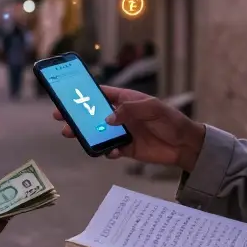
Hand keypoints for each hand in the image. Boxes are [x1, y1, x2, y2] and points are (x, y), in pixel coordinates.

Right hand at [52, 86, 204, 170]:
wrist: (185, 146)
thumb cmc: (171, 120)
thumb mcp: (153, 108)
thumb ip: (130, 110)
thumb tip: (109, 118)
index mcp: (126, 100)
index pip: (101, 94)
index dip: (84, 94)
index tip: (67, 96)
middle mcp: (121, 116)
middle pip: (93, 115)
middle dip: (76, 116)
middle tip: (61, 118)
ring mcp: (123, 133)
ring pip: (98, 133)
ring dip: (85, 135)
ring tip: (72, 135)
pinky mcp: (127, 149)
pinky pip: (110, 150)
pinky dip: (107, 151)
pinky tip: (110, 152)